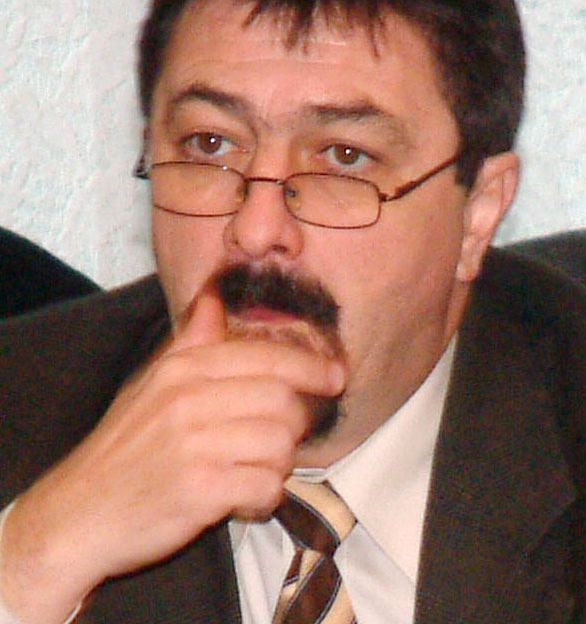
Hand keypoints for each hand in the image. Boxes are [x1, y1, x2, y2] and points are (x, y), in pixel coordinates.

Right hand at [0, 288, 344, 623]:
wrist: (79, 512)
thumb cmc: (124, 447)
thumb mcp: (149, 384)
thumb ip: (189, 341)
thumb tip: (213, 299)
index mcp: (182, 368)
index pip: (266, 357)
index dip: (310, 366)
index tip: (335, 375)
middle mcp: (188, 399)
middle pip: (282, 400)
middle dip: (293, 424)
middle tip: (277, 440)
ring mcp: (194, 445)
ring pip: (280, 444)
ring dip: (278, 465)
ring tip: (253, 472)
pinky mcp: (200, 491)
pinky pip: (266, 487)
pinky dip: (264, 498)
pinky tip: (244, 499)